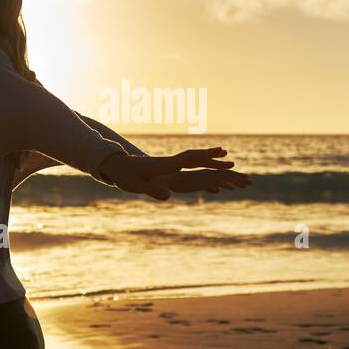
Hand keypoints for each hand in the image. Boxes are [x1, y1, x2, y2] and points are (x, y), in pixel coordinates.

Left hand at [97, 147, 234, 199]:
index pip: (190, 158)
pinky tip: (208, 178)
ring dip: (210, 165)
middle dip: (215, 161)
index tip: (221, 151)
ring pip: (194, 164)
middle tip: (232, 162)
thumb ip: (152, 190)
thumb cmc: (125, 175)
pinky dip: (201, 170)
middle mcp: (171, 163)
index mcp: (166, 165)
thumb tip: (168, 196)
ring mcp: (170, 166)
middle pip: (197, 159)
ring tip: (227, 169)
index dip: (206, 154)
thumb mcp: (136, 185)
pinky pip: (188, 169)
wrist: (115, 166)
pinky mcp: (167, 170)